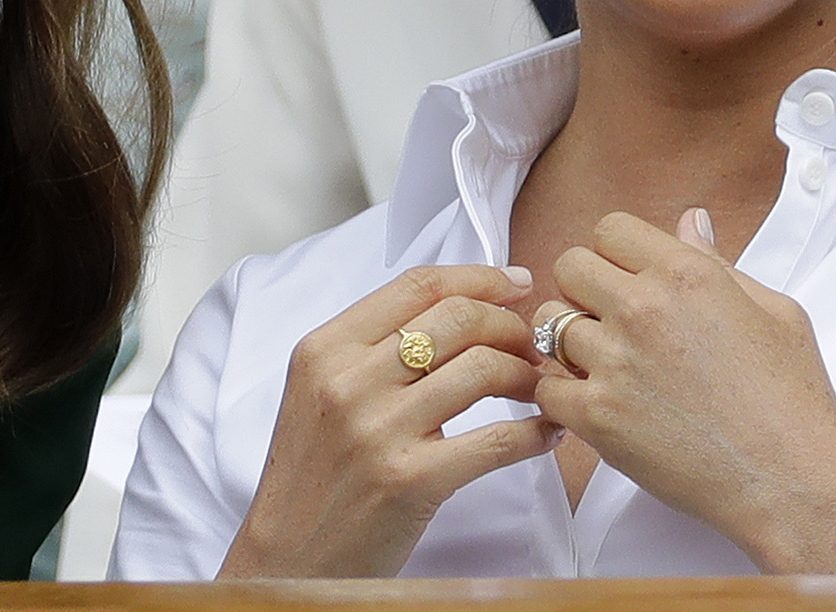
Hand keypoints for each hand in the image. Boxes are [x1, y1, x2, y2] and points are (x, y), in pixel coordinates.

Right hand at [219, 264, 562, 577]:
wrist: (287, 557)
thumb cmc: (311, 476)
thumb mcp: (318, 391)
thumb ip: (369, 348)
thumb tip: (456, 309)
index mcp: (325, 349)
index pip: (417, 286)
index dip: (478, 277)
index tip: (515, 284)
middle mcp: (349, 381)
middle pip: (459, 318)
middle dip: (511, 324)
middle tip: (530, 343)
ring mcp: (379, 430)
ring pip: (484, 368)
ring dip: (528, 373)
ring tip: (538, 386)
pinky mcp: (411, 480)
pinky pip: (498, 440)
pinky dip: (536, 431)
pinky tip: (547, 432)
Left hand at [531, 209, 835, 572]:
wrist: (791, 483)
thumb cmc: (791, 402)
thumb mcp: (774, 312)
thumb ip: (718, 261)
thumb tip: (690, 221)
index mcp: (686, 274)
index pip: (610, 229)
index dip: (617, 254)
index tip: (629, 280)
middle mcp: (643, 308)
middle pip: (569, 266)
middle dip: (586, 289)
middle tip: (613, 322)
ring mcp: (614, 361)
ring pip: (549, 323)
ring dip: (570, 340)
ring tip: (606, 365)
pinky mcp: (596, 414)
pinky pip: (546, 387)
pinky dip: (563, 396)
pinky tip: (597, 404)